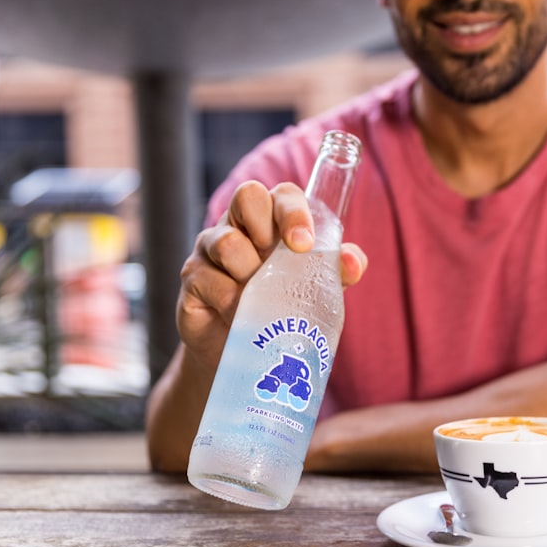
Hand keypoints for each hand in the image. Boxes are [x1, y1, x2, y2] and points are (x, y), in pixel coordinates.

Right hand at [176, 180, 366, 368]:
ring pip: (227, 242)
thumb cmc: (282, 307)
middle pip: (248, 195)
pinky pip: (211, 281)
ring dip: (250, 273)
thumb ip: (336, 271)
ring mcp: (210, 248)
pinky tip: (240, 315)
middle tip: (279, 260)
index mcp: (272, 220)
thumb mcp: (314, 288)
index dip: (294, 211)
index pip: (282, 194)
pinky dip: (231, 301)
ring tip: (260, 298)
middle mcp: (239, 225)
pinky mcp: (193, 278)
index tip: (305, 244)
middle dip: (267, 225)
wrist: (245, 352)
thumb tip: (353, 262)